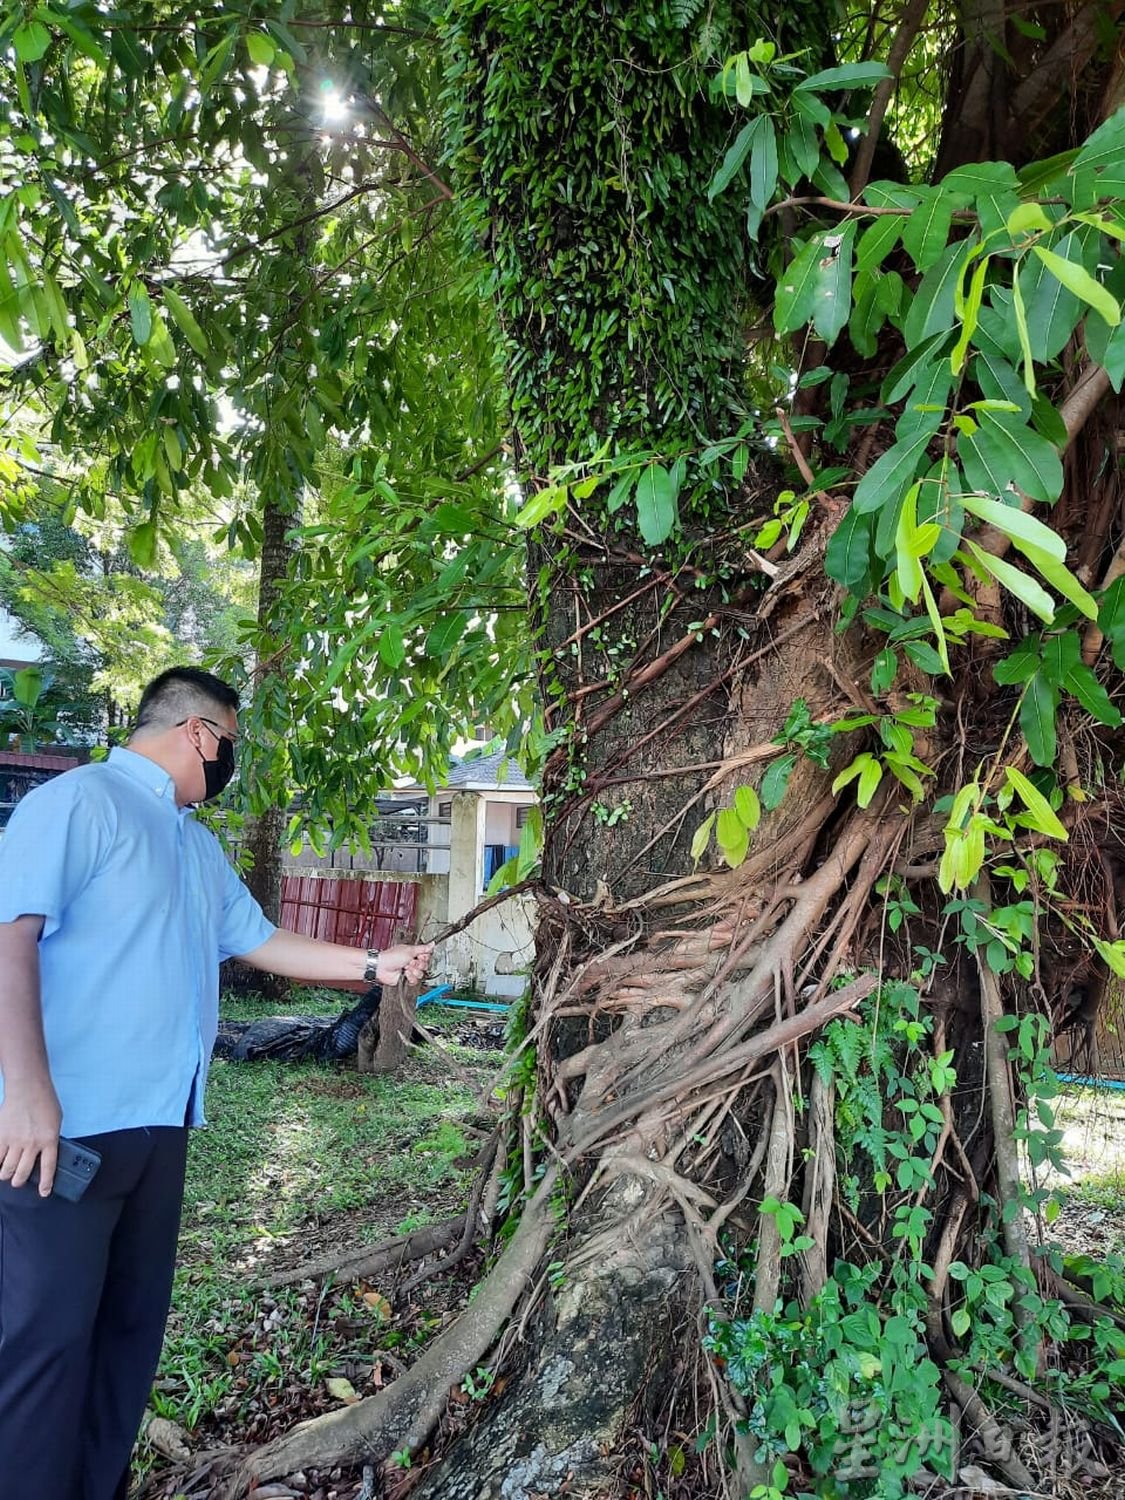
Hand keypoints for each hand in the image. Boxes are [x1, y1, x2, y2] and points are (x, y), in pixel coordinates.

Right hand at [0, 1081, 61, 1195]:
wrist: (27, 1088)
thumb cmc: (44, 1102)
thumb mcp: (55, 1122)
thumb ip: (49, 1139)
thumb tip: (43, 1154)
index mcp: (49, 1139)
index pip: (48, 1167)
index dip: (46, 1183)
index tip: (44, 1193)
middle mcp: (32, 1143)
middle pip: (22, 1173)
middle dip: (19, 1181)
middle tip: (18, 1181)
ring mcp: (15, 1141)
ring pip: (7, 1169)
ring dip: (6, 1175)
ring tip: (7, 1173)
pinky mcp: (1, 1136)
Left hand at [376, 943, 433, 987]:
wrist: (382, 967)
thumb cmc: (392, 956)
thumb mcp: (410, 950)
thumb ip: (423, 948)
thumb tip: (432, 944)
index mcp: (414, 954)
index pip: (427, 957)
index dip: (424, 958)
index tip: (418, 956)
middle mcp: (413, 962)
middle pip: (425, 966)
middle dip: (417, 964)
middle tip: (410, 962)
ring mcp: (410, 971)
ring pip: (421, 974)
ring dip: (413, 971)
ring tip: (405, 968)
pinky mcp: (407, 979)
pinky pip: (415, 981)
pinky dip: (410, 977)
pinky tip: (405, 974)